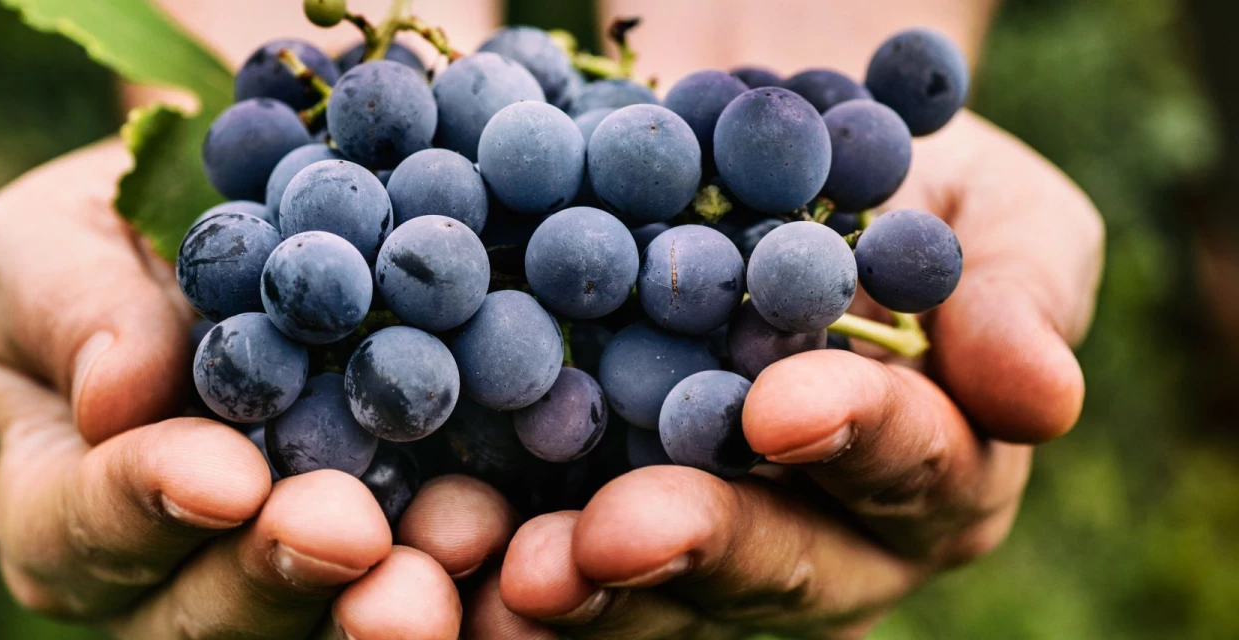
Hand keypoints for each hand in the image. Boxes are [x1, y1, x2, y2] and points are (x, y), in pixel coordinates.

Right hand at [0, 140, 518, 638]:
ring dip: (388, 602)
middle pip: (206, 615)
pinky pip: (432, 594)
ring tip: (459, 543)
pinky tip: (528, 548)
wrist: (253, 235)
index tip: (225, 474)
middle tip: (352, 532)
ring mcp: (287, 590)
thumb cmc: (124, 236)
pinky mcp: (395, 568)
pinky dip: (484, 584)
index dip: (148, 505)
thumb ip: (70, 306)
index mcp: (62, 511)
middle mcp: (167, 581)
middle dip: (281, 577)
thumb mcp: (60, 237)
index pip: (80, 530)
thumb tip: (117, 392)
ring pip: (322, 628)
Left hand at [470, 111, 1103, 638]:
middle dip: (697, 549)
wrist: (747, 164)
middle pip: (778, 565)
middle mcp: (832, 537)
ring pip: (661, 599)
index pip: (909, 461)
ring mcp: (711, 544)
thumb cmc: (888, 178)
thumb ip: (1019, 290)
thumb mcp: (984, 202)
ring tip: (513, 575)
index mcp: (937, 466)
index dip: (854, 436)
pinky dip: (504, 571)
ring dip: (585, 594)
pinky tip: (447, 557)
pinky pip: (565, 570)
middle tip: (612, 537)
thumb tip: (1042, 396)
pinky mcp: (602, 528)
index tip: (782, 405)